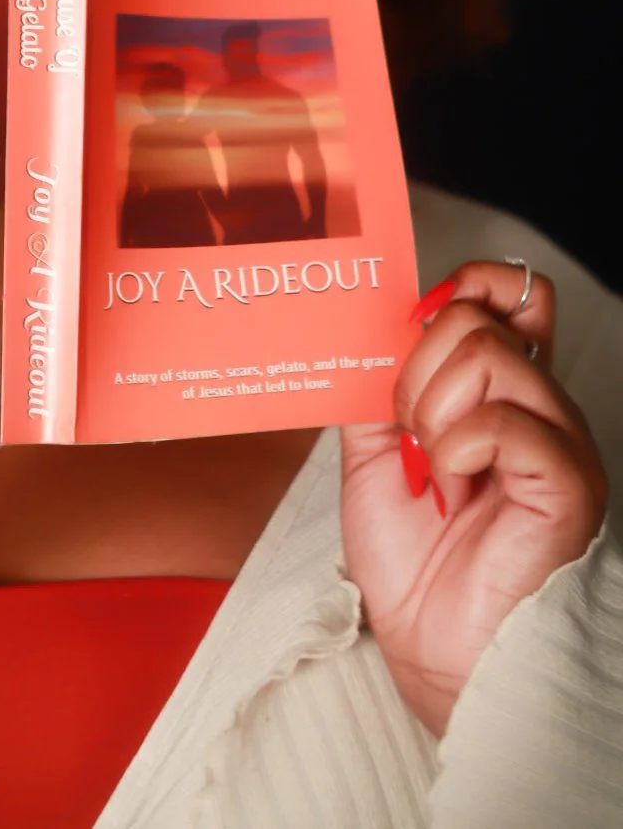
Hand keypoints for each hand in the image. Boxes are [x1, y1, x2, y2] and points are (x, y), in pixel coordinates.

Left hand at [340, 260, 606, 736]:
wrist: (433, 650)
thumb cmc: (413, 558)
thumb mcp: (374, 452)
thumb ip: (376, 386)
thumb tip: (369, 326)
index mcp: (499, 391)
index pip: (511, 292)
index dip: (462, 286)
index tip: (413, 324)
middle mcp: (536, 403)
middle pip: (476, 316)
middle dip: (416, 369)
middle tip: (411, 436)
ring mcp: (557, 438)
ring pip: (486, 353)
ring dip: (432, 411)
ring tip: (434, 470)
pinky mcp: (567, 481)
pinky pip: (503, 419)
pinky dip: (456, 449)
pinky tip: (454, 489)